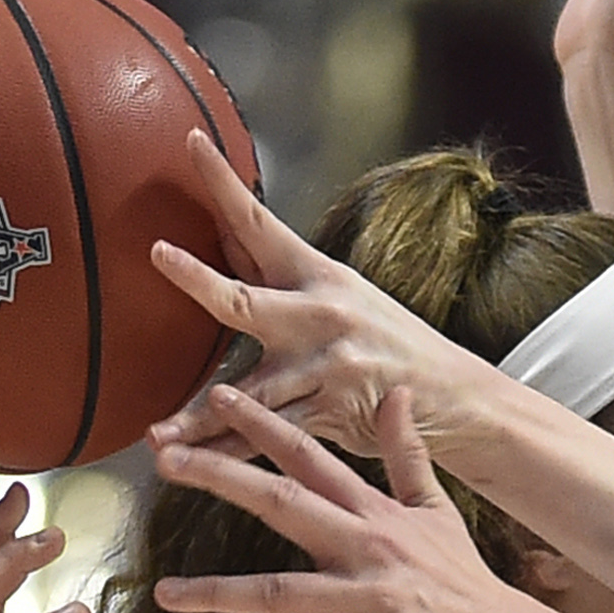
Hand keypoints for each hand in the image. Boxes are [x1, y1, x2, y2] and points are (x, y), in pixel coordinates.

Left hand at [149, 131, 490, 458]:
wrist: (455, 394)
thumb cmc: (388, 343)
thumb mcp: (343, 295)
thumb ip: (279, 274)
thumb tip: (226, 232)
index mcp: (319, 277)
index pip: (262, 223)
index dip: (224, 184)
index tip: (192, 145)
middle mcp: (321, 316)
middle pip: (246, 298)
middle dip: (199, 278)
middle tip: (160, 255)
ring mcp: (326, 368)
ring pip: (250, 391)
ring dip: (201, 415)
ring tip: (159, 434)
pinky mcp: (334, 414)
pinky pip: (273, 436)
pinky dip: (235, 456)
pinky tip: (199, 467)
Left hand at [152, 387, 595, 612]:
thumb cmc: (467, 582)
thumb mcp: (437, 511)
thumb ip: (407, 455)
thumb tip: (397, 394)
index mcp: (375, 514)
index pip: (310, 457)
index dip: (263, 424)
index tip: (215, 395)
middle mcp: (368, 548)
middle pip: (284, 505)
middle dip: (222, 478)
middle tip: (167, 459)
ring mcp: (372, 600)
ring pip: (282, 593)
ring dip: (218, 594)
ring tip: (165, 595)